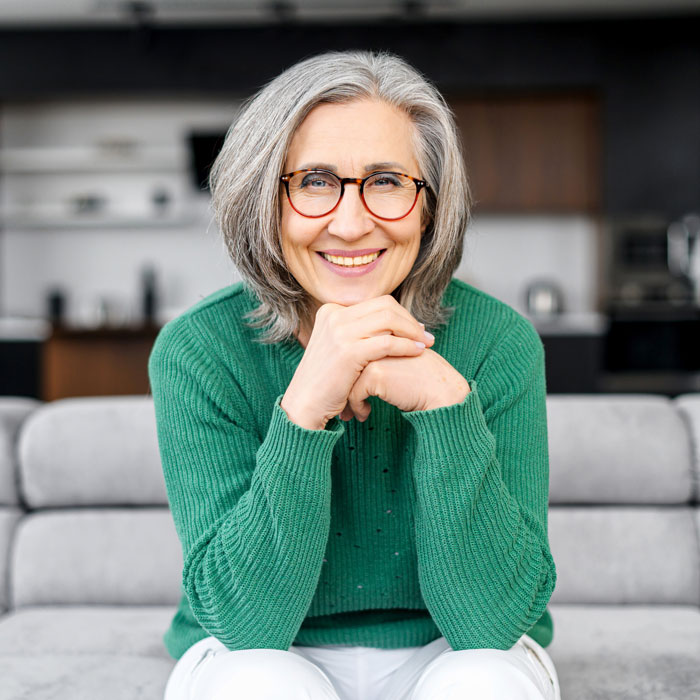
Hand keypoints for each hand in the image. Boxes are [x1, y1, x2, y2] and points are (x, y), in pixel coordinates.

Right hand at [280, 295, 434, 429]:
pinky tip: (418, 353)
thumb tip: (393, 322)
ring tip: (426, 345)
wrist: (304, 406)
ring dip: (412, 331)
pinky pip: (387, 342)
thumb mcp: (338, 348)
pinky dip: (406, 346)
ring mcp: (339, 332)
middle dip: (410, 320)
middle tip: (426, 336)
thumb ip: (359, 332)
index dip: (401, 314)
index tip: (417, 329)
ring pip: (389, 320)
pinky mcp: (348, 351)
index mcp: (331, 311)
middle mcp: (334, 316)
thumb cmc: (327, 382)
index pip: (376, 303)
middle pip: (385, 306)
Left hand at [345, 348, 470, 420]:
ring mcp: (374, 354)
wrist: (442, 393)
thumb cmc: (423, 379)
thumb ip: (380, 356)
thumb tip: (354, 368)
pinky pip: (354, 392)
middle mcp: (376, 339)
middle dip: (342, 386)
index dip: (348, 373)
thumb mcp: (400, 360)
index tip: (345, 389)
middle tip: (341, 406)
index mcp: (382, 332)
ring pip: (347, 378)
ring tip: (348, 414)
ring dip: (347, 399)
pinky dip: (357, 406)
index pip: (353, 351)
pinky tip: (364, 416)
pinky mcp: (375, 372)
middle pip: (346, 363)